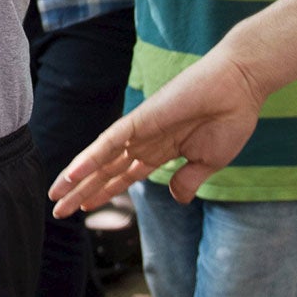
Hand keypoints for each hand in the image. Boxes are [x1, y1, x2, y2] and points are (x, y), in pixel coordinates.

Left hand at [50, 49, 264, 212]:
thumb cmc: (230, 119)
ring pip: (101, 158)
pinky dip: (91, 157)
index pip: (123, 176)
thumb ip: (188, 180)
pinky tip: (73, 173)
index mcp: (161, 151)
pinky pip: (110, 142)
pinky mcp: (141, 119)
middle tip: (59, 210)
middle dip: (82, 190)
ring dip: (77, 178)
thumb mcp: (208, 162)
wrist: (240, 86)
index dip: (104, 192)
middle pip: (106, 171)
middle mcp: (145, 141)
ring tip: (56, 196)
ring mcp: (141, 130)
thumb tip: (176, 197)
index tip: (83, 208)